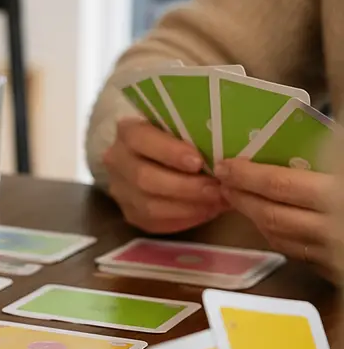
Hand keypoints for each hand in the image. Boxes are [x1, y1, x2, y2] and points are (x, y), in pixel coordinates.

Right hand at [103, 119, 227, 233]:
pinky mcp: (129, 212)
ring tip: (217, 202)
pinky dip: (184, 219)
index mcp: (128, 131)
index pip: (142, 139)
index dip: (168, 152)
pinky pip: (154, 223)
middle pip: (145, 178)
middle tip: (217, 189)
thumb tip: (231, 156)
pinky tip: (206, 211)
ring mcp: (120, 189)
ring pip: (149, 205)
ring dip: (188, 207)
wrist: (156, 155)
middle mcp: (117, 160)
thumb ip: (198, 134)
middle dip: (185, 186)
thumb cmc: (179, 136)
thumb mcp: (185, 126)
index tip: (198, 162)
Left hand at [215, 159, 332, 271]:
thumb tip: (314, 144)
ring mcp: (330, 255)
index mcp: (336, 199)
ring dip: (256, 219)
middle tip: (225, 183)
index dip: (247, 176)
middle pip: (270, 216)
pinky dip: (279, 236)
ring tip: (242, 200)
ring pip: (279, 238)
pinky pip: (298, 254)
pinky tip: (273, 224)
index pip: (279, 185)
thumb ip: (331, 159)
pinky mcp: (335, 271)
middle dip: (242, 198)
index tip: (226, 166)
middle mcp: (329, 231)